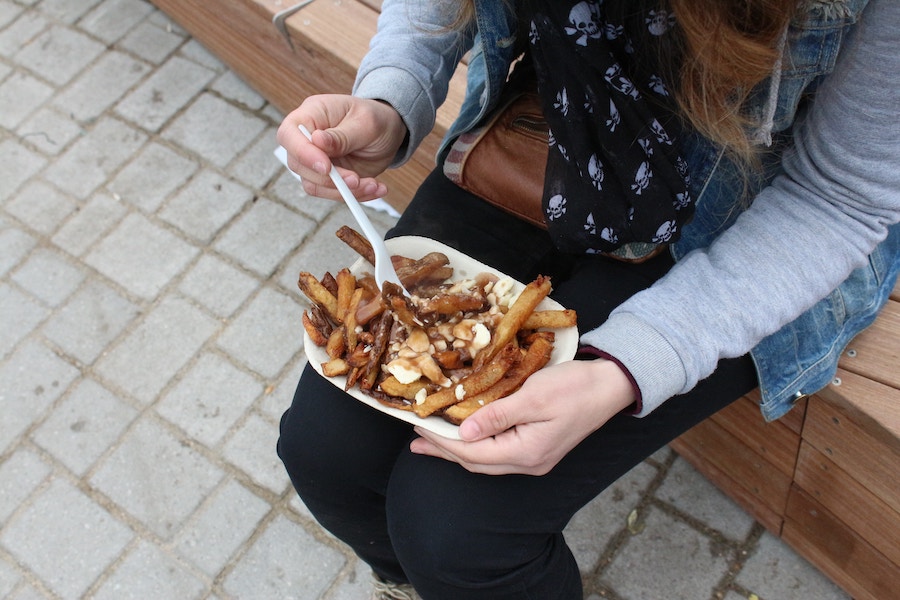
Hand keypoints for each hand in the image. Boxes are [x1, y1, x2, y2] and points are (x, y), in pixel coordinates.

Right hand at [276, 94, 407, 201]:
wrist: (389, 132)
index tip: (326, 167)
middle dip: (329, 179)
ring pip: (314, 185)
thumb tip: (317, 140)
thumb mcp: (366, 123)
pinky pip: (332, 193)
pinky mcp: (328, 178)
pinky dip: (355, 195)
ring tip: (373, 185)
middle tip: (356, 180)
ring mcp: (316, 160)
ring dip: (344, 191)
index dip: (302, 153)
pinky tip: (375, 188)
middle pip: (298, 165)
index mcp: (311, 114)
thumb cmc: (376, 119)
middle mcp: (308, 139)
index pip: (289, 134)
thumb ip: (342, 135)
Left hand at [409, 359, 635, 474]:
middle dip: (443, 450)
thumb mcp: (533, 397)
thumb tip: (463, 435)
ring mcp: (534, 458)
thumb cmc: (574, 387)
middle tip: (415, 440)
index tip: (418, 426)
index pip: (472, 452)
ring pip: (486, 459)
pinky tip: (465, 435)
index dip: (442, 441)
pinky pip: (497, 451)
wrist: (610, 386)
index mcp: (526, 452)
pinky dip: (476, 444)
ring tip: (431, 440)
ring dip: (457, 449)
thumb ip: (497, 416)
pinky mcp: (538, 447)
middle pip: (476, 462)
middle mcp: (528, 462)